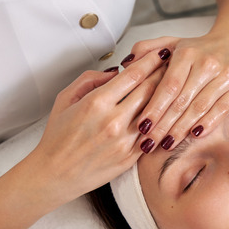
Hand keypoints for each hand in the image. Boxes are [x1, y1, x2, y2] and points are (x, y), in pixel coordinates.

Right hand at [32, 51, 167, 204]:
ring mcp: (124, 141)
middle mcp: (113, 121)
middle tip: (173, 65)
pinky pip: (153, 134)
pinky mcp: (130, 158)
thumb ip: (90, 79)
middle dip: (164, 74)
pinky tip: (166, 113)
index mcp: (96, 103)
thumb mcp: (65, 99)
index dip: (151, 60)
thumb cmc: (58, 137)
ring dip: (167, 98)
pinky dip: (162, 122)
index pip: (134, 75)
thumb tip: (116, 71)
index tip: (161, 53)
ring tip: (174, 87)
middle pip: (151, 90)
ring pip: (156, 113)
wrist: (55, 174)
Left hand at [122, 33, 228, 152]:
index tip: (141, 127)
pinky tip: (194, 135)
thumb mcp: (172, 43)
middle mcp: (208, 63)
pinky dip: (207, 124)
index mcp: (187, 53)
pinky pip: (222, 110)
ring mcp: (226, 75)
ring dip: (181, 129)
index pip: (168, 86)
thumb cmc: (198, 49)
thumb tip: (125, 63)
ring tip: (166, 144)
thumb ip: (147, 50)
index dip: (154, 108)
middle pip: (182, 101)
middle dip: (163, 125)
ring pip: (200, 108)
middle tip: (149, 143)